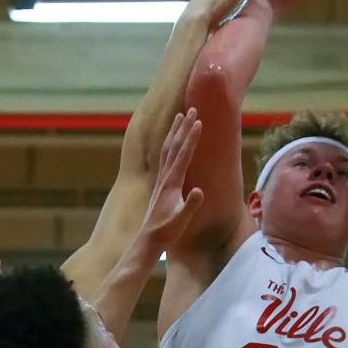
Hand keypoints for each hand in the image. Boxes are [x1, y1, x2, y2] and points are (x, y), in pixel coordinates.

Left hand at [139, 108, 203, 248]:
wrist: (148, 240)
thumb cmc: (166, 231)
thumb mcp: (181, 221)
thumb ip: (191, 206)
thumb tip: (199, 191)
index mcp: (171, 183)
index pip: (183, 155)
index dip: (191, 138)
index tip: (199, 121)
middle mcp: (165, 177)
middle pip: (175, 146)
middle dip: (184, 126)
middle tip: (192, 108)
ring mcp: (162, 180)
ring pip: (168, 149)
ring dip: (175, 131)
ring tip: (180, 115)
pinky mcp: (162, 184)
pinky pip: (166, 157)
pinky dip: (171, 144)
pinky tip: (173, 140)